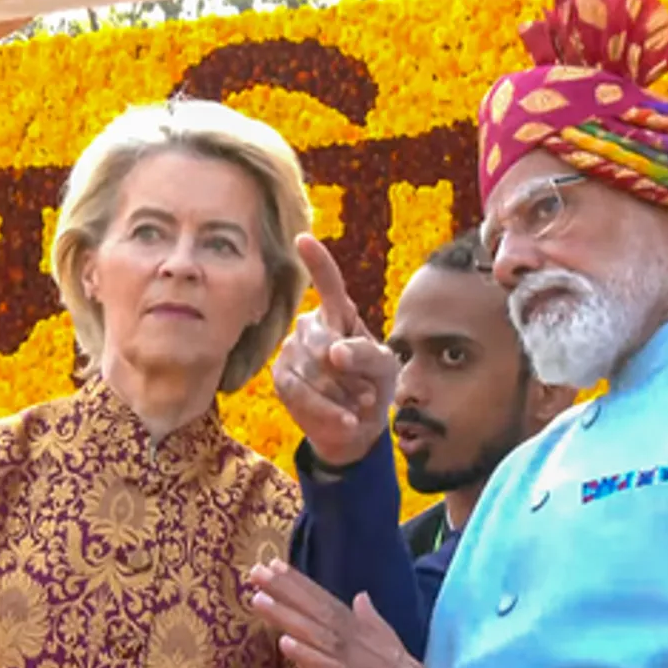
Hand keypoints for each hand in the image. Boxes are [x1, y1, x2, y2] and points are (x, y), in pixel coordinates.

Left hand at [248, 558, 449, 667]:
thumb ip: (373, 624)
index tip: (273, 567)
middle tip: (257, 571)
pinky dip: (308, 655)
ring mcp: (358, 666)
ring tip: (260, 599)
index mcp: (364, 635)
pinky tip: (285, 643)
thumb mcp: (393, 652)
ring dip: (288, 616)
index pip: (327, 604)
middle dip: (286, 590)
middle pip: (318, 612)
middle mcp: (359, 644)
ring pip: (318, 635)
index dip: (299, 585)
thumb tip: (361, 597)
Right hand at [271, 234, 397, 466]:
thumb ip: (367, 354)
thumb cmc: (373, 386)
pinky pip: (298, 391)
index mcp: (339, 313)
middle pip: (324, 342)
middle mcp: (310, 325)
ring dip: (341, 395)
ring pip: (312, 370)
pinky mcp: (282, 378)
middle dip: (349, 374)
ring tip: (358, 408)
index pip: (328, 283)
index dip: (317, 262)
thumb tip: (334, 352)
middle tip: (368, 395)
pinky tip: (345, 421)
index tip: (303, 240)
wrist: (356, 427)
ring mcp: (291, 350)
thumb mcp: (385, 368)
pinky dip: (325, 410)